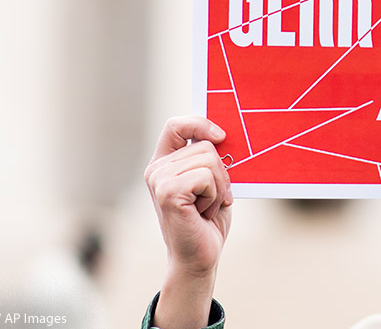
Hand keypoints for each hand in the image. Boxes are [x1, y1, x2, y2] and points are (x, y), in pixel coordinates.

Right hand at [143, 116, 232, 328]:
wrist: (200, 257)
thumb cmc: (207, 221)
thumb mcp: (212, 182)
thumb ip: (210, 159)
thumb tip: (224, 134)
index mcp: (164, 163)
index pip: (176, 125)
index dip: (200, 124)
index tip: (221, 137)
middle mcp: (156, 169)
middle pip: (204, 145)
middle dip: (221, 173)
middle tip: (213, 198)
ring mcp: (159, 180)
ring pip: (209, 160)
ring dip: (219, 187)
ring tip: (206, 207)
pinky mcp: (167, 193)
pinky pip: (206, 177)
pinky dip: (214, 195)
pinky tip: (203, 213)